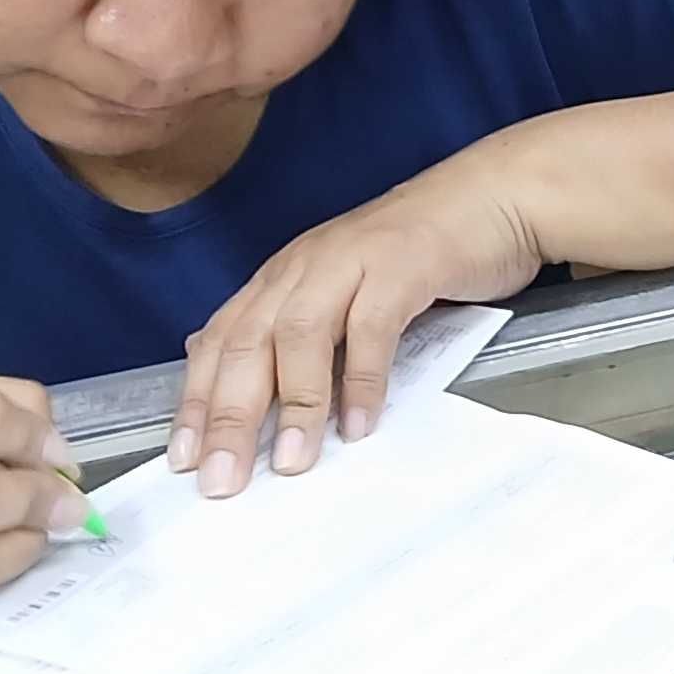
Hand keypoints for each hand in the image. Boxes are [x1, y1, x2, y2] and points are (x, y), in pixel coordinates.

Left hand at [172, 157, 544, 495]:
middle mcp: (304, 266)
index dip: (196, 401)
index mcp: (283, 277)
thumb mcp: (347, 294)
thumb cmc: (420, 254)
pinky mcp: (401, 264)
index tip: (182, 459)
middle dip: (227, 415)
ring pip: (299, 334)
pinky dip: (361, 378)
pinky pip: (371, 327)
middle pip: (247, 343)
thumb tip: (262, 398)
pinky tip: (358, 424)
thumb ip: (308, 336)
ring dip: (292, 403)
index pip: (220, 340)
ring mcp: (350, 260)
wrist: (492, 196)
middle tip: (220, 478)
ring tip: (290, 461)